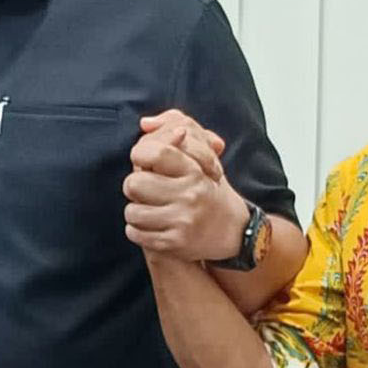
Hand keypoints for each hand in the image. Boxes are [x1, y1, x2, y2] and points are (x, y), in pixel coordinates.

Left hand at [123, 110, 244, 261]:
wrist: (236, 232)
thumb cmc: (209, 189)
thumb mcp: (202, 156)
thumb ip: (176, 127)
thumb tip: (145, 123)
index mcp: (195, 171)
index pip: (157, 153)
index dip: (141, 154)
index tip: (142, 159)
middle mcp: (190, 195)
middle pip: (134, 183)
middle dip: (135, 185)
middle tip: (145, 188)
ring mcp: (183, 220)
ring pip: (132, 211)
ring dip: (136, 210)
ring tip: (149, 208)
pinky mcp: (175, 243)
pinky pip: (136, 234)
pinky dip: (137, 230)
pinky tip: (150, 225)